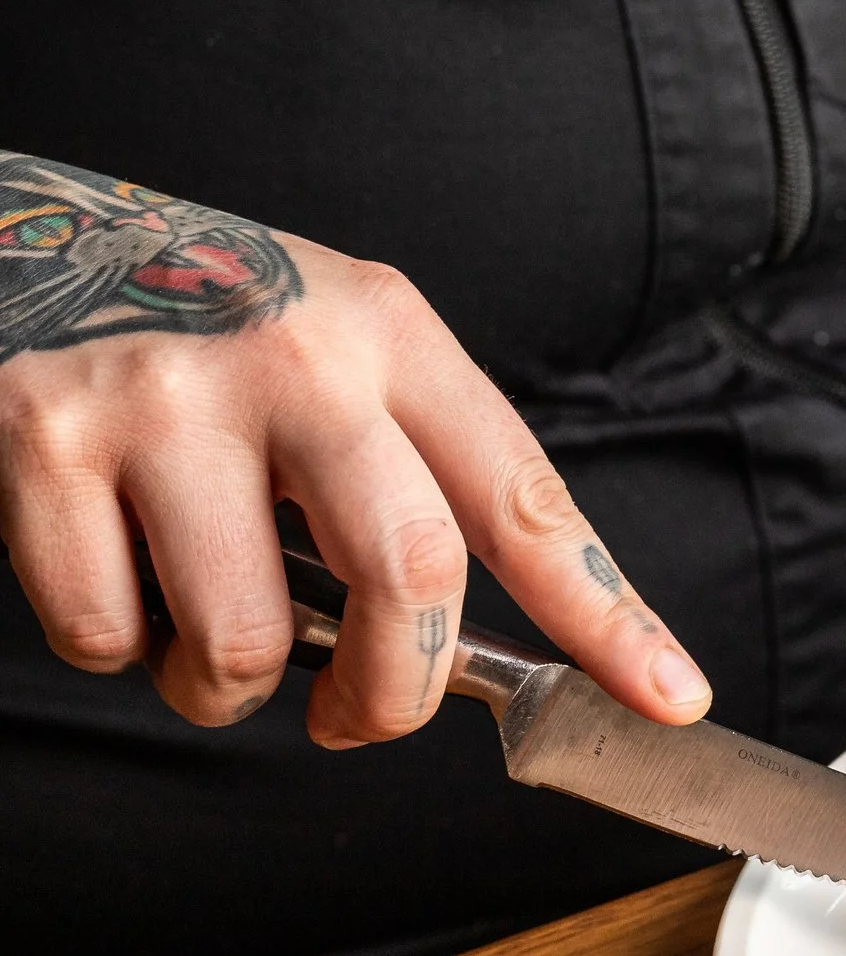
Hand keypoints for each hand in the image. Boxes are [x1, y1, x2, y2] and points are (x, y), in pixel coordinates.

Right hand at [0, 151, 710, 742]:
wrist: (17, 237)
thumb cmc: (198, 322)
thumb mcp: (336, 351)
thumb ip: (413, 473)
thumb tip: (499, 652)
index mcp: (389, 332)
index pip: (525, 499)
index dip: (606, 617)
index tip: (670, 696)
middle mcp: (293, 353)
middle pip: (413, 579)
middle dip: (394, 695)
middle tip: (356, 718)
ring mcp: (166, 395)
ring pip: (248, 642)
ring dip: (225, 686)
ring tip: (200, 627)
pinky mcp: (43, 438)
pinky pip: (108, 634)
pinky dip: (112, 642)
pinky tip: (108, 565)